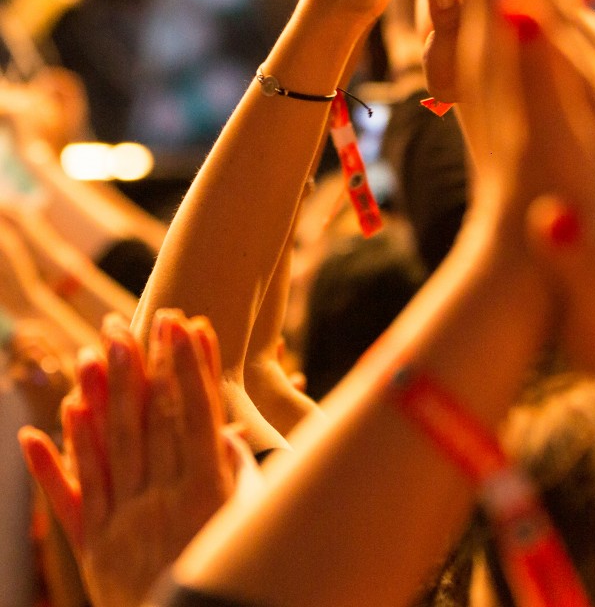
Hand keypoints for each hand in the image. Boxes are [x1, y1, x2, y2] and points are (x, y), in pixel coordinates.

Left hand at [19, 311, 235, 606]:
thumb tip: (222, 431)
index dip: (191, 367)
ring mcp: (123, 525)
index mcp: (206, 496)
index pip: (196, 415)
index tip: (188, 324)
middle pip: (150, 420)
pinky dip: (57, 460)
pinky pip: (72, 498)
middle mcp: (161, 504)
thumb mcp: (247, 526)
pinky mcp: (93, 550)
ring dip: (102, 394)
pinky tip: (49, 420)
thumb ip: (236, 476)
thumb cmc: (226, 574)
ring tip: (95, 347)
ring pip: (108, 448)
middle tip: (140, 318)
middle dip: (146, 365)